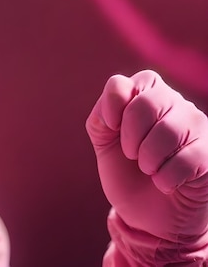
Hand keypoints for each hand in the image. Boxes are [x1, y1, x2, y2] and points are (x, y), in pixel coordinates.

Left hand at [86, 70, 207, 241]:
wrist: (149, 215)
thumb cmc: (126, 170)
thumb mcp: (104, 141)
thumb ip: (101, 118)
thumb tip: (112, 108)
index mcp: (143, 91)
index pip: (120, 84)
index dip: (110, 110)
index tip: (111, 130)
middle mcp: (174, 100)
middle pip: (146, 104)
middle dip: (130, 136)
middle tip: (131, 154)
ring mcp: (197, 125)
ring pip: (169, 131)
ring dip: (148, 159)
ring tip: (148, 169)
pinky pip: (188, 160)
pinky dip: (166, 178)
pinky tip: (165, 183)